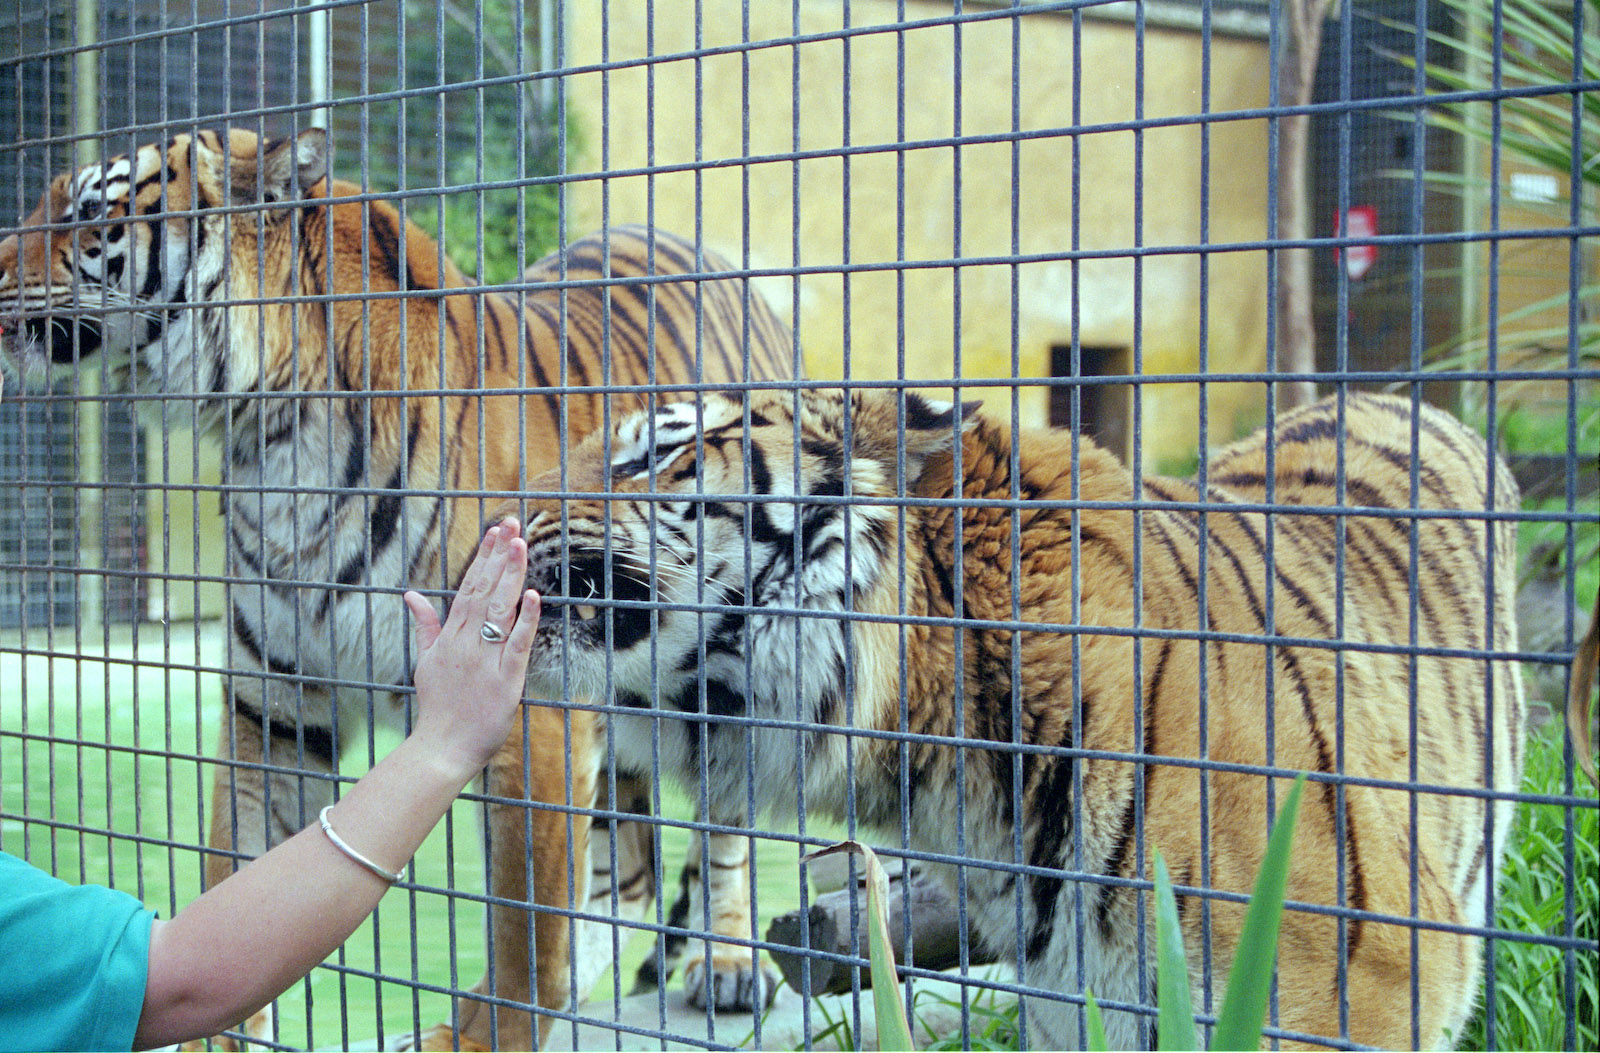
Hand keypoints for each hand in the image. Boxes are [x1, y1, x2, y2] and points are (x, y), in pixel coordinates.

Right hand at [403, 518, 539, 777]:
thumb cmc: (438, 706)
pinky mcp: (505, 679)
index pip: (468, 587)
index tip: (495, 532)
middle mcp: (466, 642)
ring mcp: (485, 659)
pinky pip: (516, 644)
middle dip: (499, 555)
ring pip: (499, 609)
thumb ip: (424, 626)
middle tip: (511, 523)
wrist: (442, 747)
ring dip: (510, 575)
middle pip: (484, 590)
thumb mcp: (426, 661)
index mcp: (450, 637)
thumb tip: (411, 594)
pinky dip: (524, 620)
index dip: (483, 558)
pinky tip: (532, 595)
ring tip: (520, 544)